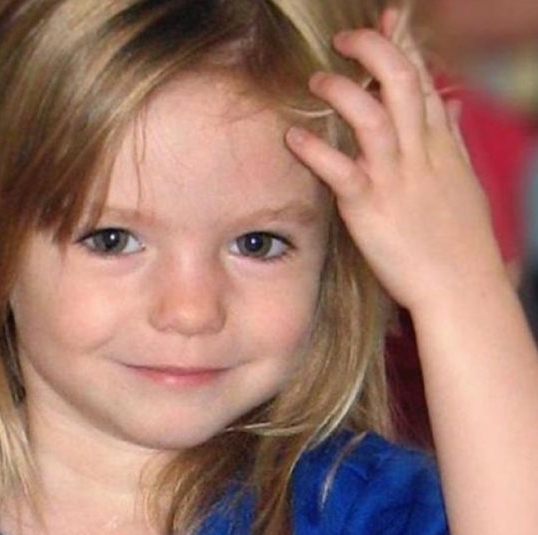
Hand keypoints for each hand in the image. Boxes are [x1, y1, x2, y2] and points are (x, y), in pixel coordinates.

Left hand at [284, 9, 507, 312]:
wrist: (461, 287)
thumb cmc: (458, 238)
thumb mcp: (462, 179)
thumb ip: (449, 137)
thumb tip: (449, 102)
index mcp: (439, 145)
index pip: (421, 80)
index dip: (403, 44)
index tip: (388, 17)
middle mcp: (420, 154)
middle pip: (401, 84)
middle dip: (374, 51)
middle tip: (345, 39)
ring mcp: (396, 179)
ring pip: (372, 118)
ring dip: (342, 92)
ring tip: (316, 80)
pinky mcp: (371, 207)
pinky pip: (342, 170)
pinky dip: (316, 150)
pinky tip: (293, 136)